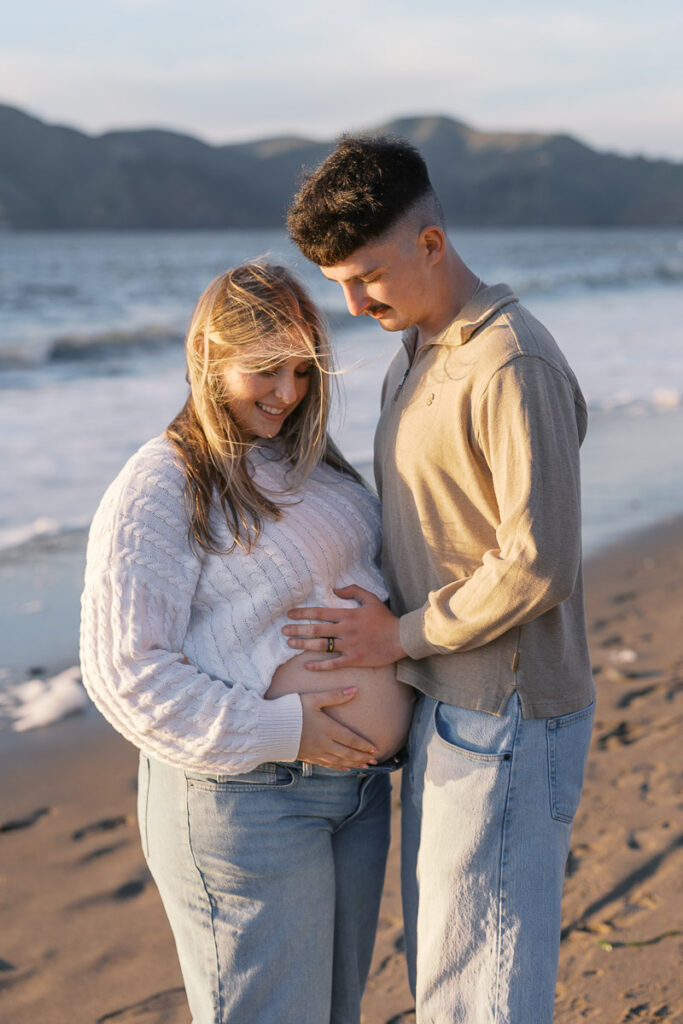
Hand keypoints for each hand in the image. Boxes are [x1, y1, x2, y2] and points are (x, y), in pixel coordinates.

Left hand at [283, 585, 405, 670]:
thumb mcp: (371, 598)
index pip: (320, 613)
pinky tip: (307, 666)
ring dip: (303, 645)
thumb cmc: (386, 619)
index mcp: (347, 615)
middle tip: (283, 631)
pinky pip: (333, 663)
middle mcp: (345, 630)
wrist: (401, 638)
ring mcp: (349, 646)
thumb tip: (335, 589)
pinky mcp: (354, 659)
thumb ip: (353, 591)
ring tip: (290, 644)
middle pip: (316, 630)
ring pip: (321, 646)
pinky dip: (319, 665)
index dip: (302, 613)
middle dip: (297, 630)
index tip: (289, 614)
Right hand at [297, 687, 377, 768]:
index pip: (351, 739)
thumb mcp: (314, 698)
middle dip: (362, 757)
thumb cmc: (291, 709)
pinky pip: (327, 764)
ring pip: (339, 761)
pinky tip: (344, 769)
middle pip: (348, 753)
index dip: (364, 745)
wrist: (270, 727)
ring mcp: (316, 752)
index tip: (375, 749)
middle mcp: (324, 743)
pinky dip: (338, 767)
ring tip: (365, 767)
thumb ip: (335, 695)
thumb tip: (355, 689)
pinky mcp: (307, 756)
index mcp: (328, 729)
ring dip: (354, 764)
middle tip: (375, 761)